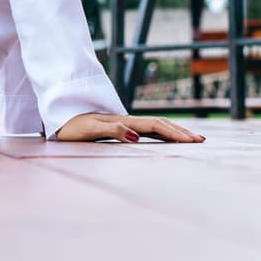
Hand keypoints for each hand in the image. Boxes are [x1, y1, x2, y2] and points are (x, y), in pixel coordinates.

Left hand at [55, 113, 205, 143]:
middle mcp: (127, 120)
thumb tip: (136, 135)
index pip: (155, 126)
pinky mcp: (121, 128)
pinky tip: (169, 138)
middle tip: (202, 141)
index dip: (174, 132)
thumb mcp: (88, 130)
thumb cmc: (70, 127)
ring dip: (174, 131)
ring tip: (193, 138)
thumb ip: (112, 130)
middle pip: (160, 124)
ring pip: (156, 126)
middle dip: (181, 131)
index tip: (192, 140)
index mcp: (123, 121)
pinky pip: (147, 130)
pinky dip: (162, 133)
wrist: (58, 119)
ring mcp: (125, 123)